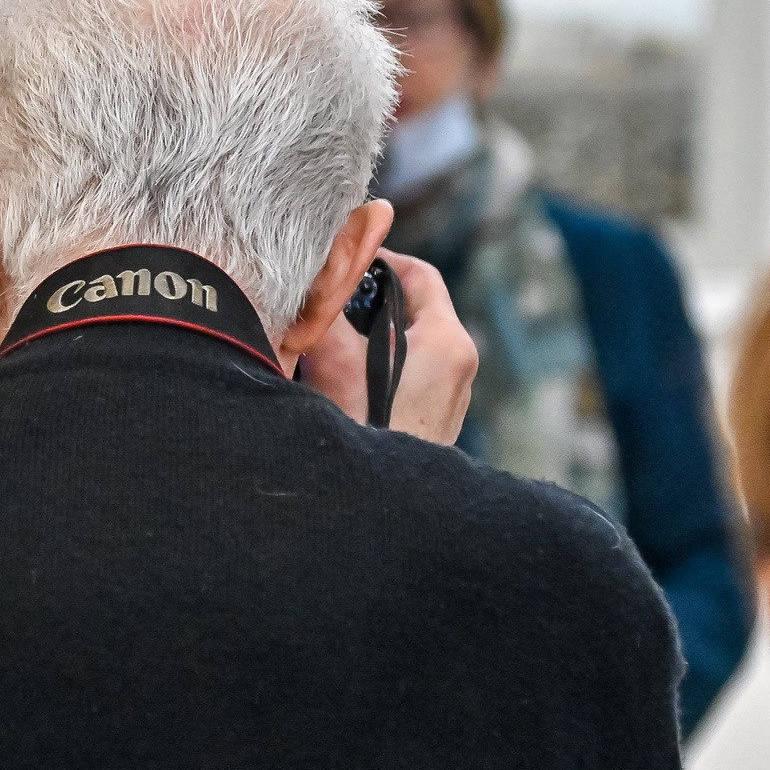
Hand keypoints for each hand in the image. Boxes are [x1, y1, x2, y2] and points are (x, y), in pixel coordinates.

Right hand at [298, 250, 475, 444]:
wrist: (384, 509)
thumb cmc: (367, 433)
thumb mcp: (337, 364)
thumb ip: (325, 313)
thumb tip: (309, 276)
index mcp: (448, 342)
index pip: (420, 275)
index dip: (381, 261)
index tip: (345, 263)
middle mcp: (460, 365)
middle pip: (414, 309)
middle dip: (370, 302)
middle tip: (331, 304)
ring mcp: (452, 396)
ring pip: (410, 344)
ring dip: (372, 337)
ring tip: (332, 344)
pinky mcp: (437, 420)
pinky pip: (411, 376)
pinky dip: (380, 367)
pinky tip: (345, 383)